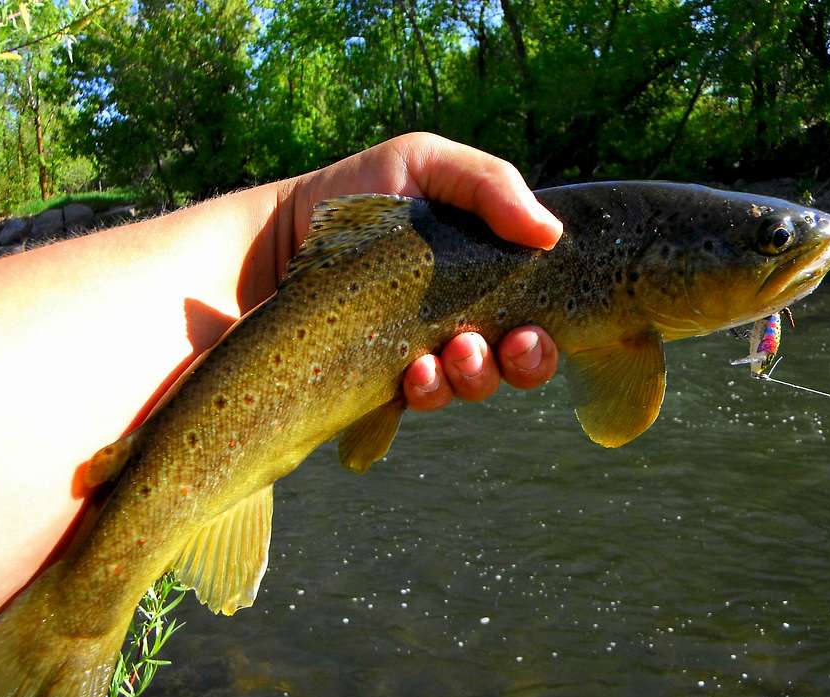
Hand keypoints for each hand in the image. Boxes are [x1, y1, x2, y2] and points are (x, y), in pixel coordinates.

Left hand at [292, 133, 563, 408]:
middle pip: (517, 363)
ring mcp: (425, 354)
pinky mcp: (385, 381)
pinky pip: (423, 399)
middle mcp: (462, 320)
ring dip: (477, 374)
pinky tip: (417, 370)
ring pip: (473, 385)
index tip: (534, 327)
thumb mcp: (425, 164)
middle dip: (525, 363)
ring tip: (456, 351)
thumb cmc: (359, 195)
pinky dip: (430, 389)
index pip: (536, 317)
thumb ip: (491, 183)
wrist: (278, 236)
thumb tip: (551, 234)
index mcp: (483, 275)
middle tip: (512, 343)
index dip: (546, 333)